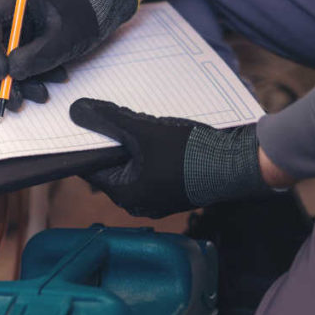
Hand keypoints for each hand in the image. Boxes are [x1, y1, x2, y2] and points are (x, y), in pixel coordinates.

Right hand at [0, 0, 137, 108]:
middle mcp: (9, 11)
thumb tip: (12, 73)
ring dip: (20, 80)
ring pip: (5, 57)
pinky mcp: (24, 39)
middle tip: (15, 98)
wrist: (103, 7)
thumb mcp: (62, 38)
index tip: (3, 74)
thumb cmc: (86, 12)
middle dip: (4, 75)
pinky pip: (19, 59)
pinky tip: (53, 79)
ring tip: (41, 94)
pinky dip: (32, 73)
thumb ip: (35, 56)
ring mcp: (15, 26)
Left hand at [69, 98, 270, 217]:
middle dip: (112, 141)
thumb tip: (76, 111)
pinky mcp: (175, 190)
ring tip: (138, 122)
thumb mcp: (142, 132)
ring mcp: (157, 198)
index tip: (81, 124)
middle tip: (111, 117)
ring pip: (134, 166)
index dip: (85, 143)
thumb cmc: (190, 154)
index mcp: (124, 194)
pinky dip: (151, 152)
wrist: (239, 165)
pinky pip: (153, 169)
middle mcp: (137, 202)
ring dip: (133, 144)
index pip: (91, 167)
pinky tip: (159, 134)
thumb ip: (108, 120)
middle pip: (112, 166)